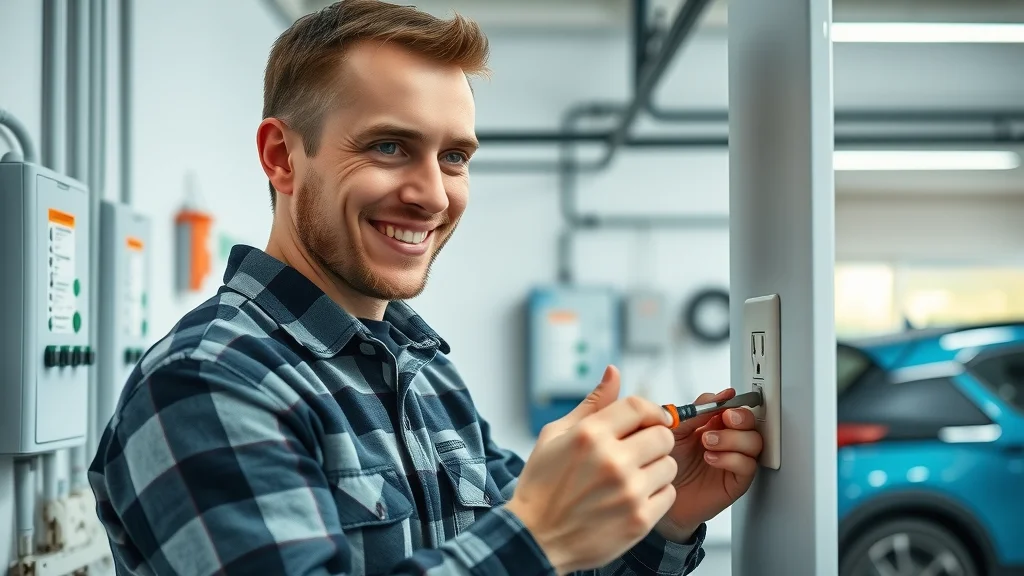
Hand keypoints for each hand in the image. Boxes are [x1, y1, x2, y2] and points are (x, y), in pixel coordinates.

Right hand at [506, 366, 677, 574]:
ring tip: (633, 477)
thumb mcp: (556, 436)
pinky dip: (655, 494)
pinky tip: (633, 497)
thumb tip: (614, 372)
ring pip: (669, 465)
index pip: (639, 407)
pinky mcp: (639, 520)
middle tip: (638, 451)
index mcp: (590, 435)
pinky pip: (668, 494)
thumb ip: (592, 404)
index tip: (652, 419)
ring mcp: (628, 492)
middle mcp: (612, 461)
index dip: (651, 410)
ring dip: (655, 468)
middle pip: (662, 435)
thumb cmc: (542, 487)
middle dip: (653, 439)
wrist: (535, 538)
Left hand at [654, 388, 762, 541]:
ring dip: (733, 438)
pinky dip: (731, 459)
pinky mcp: (736, 481)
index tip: (726, 400)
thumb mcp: (675, 430)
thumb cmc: (666, 462)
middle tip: (725, 419)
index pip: (734, 408)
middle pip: (751, 422)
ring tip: (708, 442)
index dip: (732, 403)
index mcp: (714, 425)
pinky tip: (711, 459)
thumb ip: (694, 413)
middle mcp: (728, 441)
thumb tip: (717, 396)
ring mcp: (734, 460)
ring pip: (754, 442)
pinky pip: (748, 466)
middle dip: (741, 418)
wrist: (659, 492)